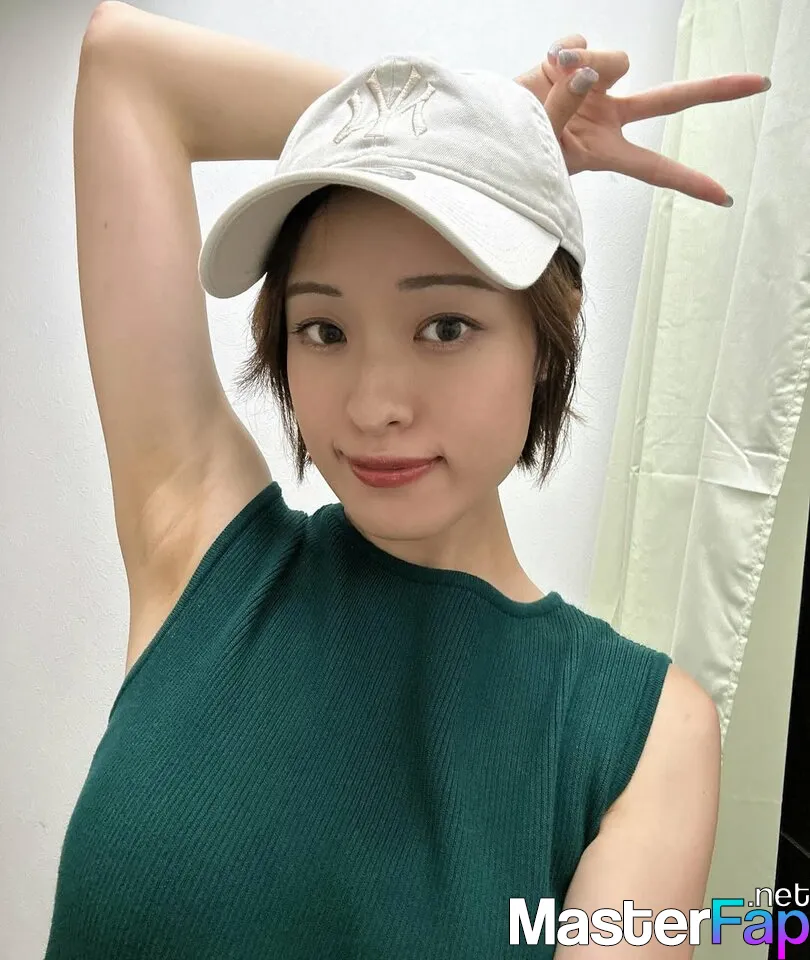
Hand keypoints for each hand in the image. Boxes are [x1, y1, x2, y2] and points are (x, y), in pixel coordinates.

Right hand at [514, 34, 769, 206]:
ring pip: (616, 61)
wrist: (479, 126)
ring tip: (552, 81)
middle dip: (714, 90)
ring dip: (587, 67)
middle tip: (761, 83)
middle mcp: (607, 118)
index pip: (654, 168)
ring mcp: (593, 87)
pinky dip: (562, 53)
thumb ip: (565, 106)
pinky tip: (544, 68)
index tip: (723, 196)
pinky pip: (582, 43)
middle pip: (670, 101)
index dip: (689, 181)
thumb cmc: (506, 155)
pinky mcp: (575, 60)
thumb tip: (584, 68)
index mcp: (604, 152)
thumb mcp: (539, 145)